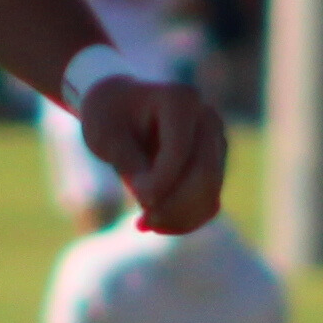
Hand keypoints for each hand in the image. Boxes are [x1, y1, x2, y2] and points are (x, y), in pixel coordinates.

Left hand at [79, 71, 226, 232]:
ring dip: (177, 218)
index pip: (179, 151)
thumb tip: (152, 200)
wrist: (121, 109)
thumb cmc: (109, 118)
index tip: (136, 196)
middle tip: (142, 222)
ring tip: (143, 223)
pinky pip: (208, 203)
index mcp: (181, 100)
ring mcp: (216, 143)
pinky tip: (154, 222)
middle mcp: (207, 119)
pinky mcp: (216, 166)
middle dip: (173, 206)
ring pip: (209, 194)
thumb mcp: (106, 136)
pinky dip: (184, 220)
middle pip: (204, 175)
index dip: (160, 182)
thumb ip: (129, 164)